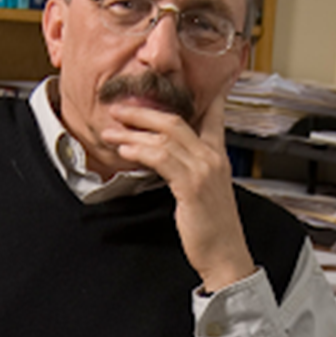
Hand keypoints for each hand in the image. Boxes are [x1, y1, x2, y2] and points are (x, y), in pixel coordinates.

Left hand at [97, 102, 255, 291]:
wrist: (225, 253)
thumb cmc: (211, 226)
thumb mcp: (202, 191)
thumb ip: (188, 170)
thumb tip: (165, 160)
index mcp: (218, 156)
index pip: (212, 117)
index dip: (200, 98)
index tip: (182, 82)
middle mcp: (213, 158)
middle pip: (175, 121)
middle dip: (143, 112)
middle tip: (118, 108)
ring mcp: (204, 170)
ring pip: (165, 137)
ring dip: (133, 132)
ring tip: (110, 131)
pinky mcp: (192, 185)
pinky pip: (162, 159)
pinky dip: (140, 151)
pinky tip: (124, 150)